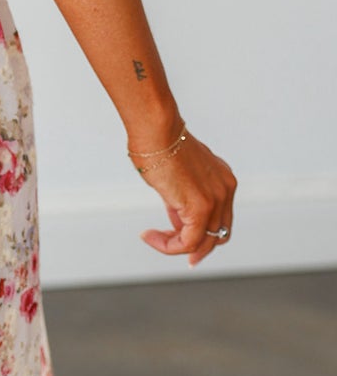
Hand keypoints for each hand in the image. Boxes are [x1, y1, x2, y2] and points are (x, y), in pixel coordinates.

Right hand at [129, 125, 236, 266]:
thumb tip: (178, 220)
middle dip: (194, 247)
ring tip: (152, 237)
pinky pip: (188, 242)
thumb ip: (183, 197)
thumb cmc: (158, 142)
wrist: (156, 128)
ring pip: (203, 243)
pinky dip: (168, 246)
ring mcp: (216, 200)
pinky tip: (149, 236)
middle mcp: (225, 190)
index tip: (175, 234)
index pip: (220, 218)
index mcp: (223, 180)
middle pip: (217, 235)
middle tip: (169, 246)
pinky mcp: (200, 209)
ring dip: (175, 246)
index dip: (201, 232)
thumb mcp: (176, 174)